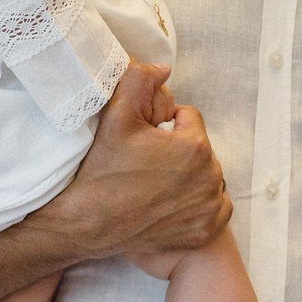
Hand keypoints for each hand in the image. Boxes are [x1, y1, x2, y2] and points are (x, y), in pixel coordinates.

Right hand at [27, 62, 228, 260]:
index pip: (188, 119)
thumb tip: (163, 69)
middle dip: (177, 151)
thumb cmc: (102, 171)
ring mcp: (209, 208)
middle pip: (199, 149)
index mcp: (195, 146)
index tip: (143, 142)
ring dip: (189, 177)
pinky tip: (170, 205)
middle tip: (145, 165)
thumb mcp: (115, 115)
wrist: (86, 224)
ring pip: (206, 176)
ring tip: (155, 186)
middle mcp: (211, 178)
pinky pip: (215, 208)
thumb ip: (140, 80)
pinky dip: (198, 205)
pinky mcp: (205, 232)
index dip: (163, 126)